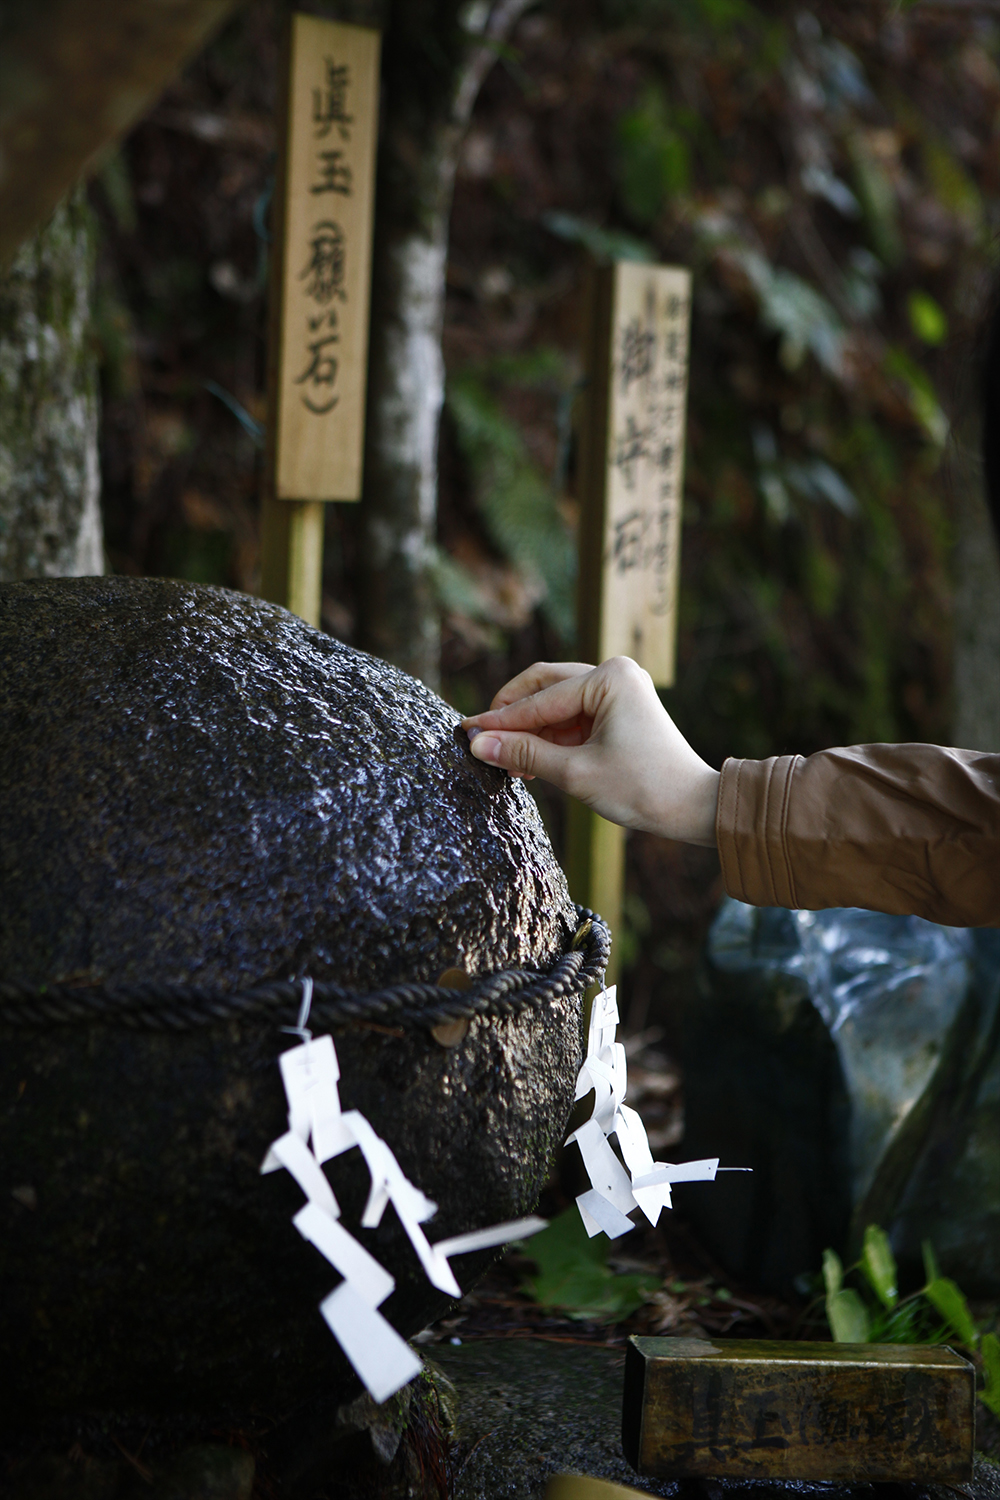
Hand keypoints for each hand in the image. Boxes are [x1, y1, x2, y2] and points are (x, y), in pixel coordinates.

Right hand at [461, 657, 719, 846]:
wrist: (692, 807)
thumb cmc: (642, 787)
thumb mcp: (575, 772)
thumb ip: (523, 754)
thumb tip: (477, 744)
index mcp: (608, 678)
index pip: (539, 699)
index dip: (500, 721)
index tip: (465, 733)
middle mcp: (614, 673)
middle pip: (544, 687)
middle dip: (512, 717)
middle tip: (479, 739)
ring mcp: (618, 690)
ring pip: (555, 705)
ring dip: (530, 732)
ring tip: (504, 762)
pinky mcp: (619, 710)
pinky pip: (572, 718)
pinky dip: (550, 738)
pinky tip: (529, 763)